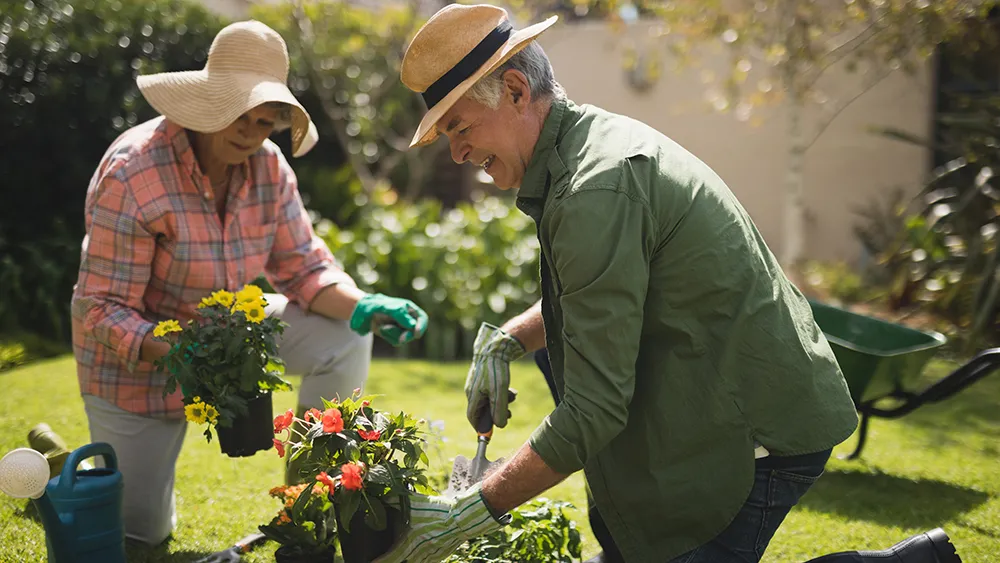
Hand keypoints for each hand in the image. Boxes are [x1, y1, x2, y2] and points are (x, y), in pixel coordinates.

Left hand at [349, 293, 428, 345]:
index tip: (416, 334)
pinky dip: (388, 336)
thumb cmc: (376, 306)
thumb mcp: (389, 308)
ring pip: (405, 338)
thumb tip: (413, 325)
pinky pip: (396, 341)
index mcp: (409, 309)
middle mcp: (407, 319)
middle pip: (415, 331)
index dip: (421, 327)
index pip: (422, 319)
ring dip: (393, 334)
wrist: (361, 312)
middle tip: (400, 339)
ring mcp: (401, 328)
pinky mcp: (393, 335)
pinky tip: (381, 330)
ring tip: (383, 327)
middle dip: (406, 335)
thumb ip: (401, 315)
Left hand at [373, 484, 506, 562]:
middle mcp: (418, 553)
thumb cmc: (437, 511)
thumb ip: (396, 501)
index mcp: (410, 542)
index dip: (379, 561)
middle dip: (392, 560)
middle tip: (385, 559)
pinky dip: (419, 558)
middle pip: (402, 562)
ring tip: (403, 552)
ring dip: (408, 558)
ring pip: (414, 562)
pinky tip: (418, 552)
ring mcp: (430, 556)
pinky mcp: (440, 556)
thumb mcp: (415, 504)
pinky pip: (426, 561)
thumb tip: (382, 496)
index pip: (390, 558)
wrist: (461, 519)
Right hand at [465, 323, 524, 429]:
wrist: (495, 347)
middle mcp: (472, 390)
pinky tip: (511, 390)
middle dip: (496, 413)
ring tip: (512, 396)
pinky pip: (491, 390)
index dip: (480, 427)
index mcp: (472, 395)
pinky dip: (501, 393)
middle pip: (482, 409)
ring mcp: (476, 383)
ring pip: (488, 399)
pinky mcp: (483, 376)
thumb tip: (499, 426)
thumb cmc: (496, 370)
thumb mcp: (500, 393)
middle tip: (508, 414)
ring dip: (501, 402)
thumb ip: (499, 411)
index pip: (472, 417)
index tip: (490, 432)